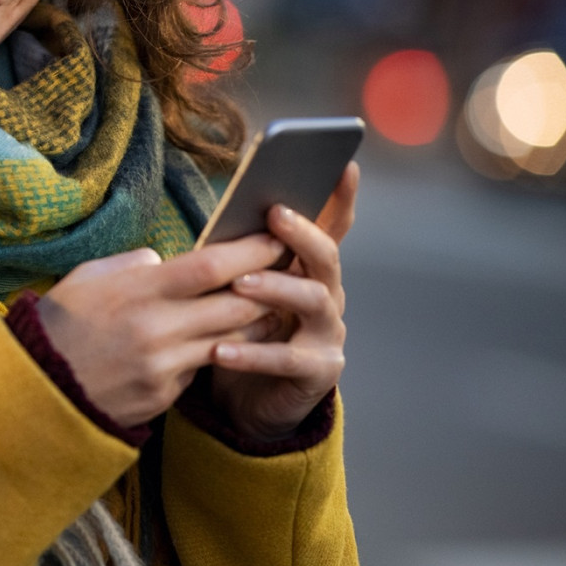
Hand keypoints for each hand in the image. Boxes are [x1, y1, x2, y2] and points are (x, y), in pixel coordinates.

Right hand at [37, 232, 287, 428]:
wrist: (37, 389)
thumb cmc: (59, 324)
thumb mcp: (87, 278)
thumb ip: (131, 264)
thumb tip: (163, 260)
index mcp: (138, 291)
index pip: (211, 266)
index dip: (251, 251)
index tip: (275, 238)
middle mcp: (157, 328)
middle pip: (237, 303)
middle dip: (270, 285)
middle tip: (289, 270)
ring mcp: (164, 366)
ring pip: (233, 340)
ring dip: (257, 322)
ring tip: (272, 304)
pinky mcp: (165, 395)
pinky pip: (204, 367)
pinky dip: (219, 351)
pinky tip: (227, 340)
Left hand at [209, 162, 359, 440]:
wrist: (248, 400)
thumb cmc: (242, 330)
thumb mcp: (241, 287)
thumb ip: (242, 255)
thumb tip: (230, 210)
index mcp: (309, 269)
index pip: (331, 227)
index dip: (341, 197)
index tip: (345, 165)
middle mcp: (327, 295)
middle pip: (326, 257)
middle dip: (304, 233)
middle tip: (275, 213)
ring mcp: (327, 333)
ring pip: (312, 301)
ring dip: (276, 288)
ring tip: (240, 284)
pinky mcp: (318, 372)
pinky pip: (287, 359)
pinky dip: (253, 354)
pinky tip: (220, 350)